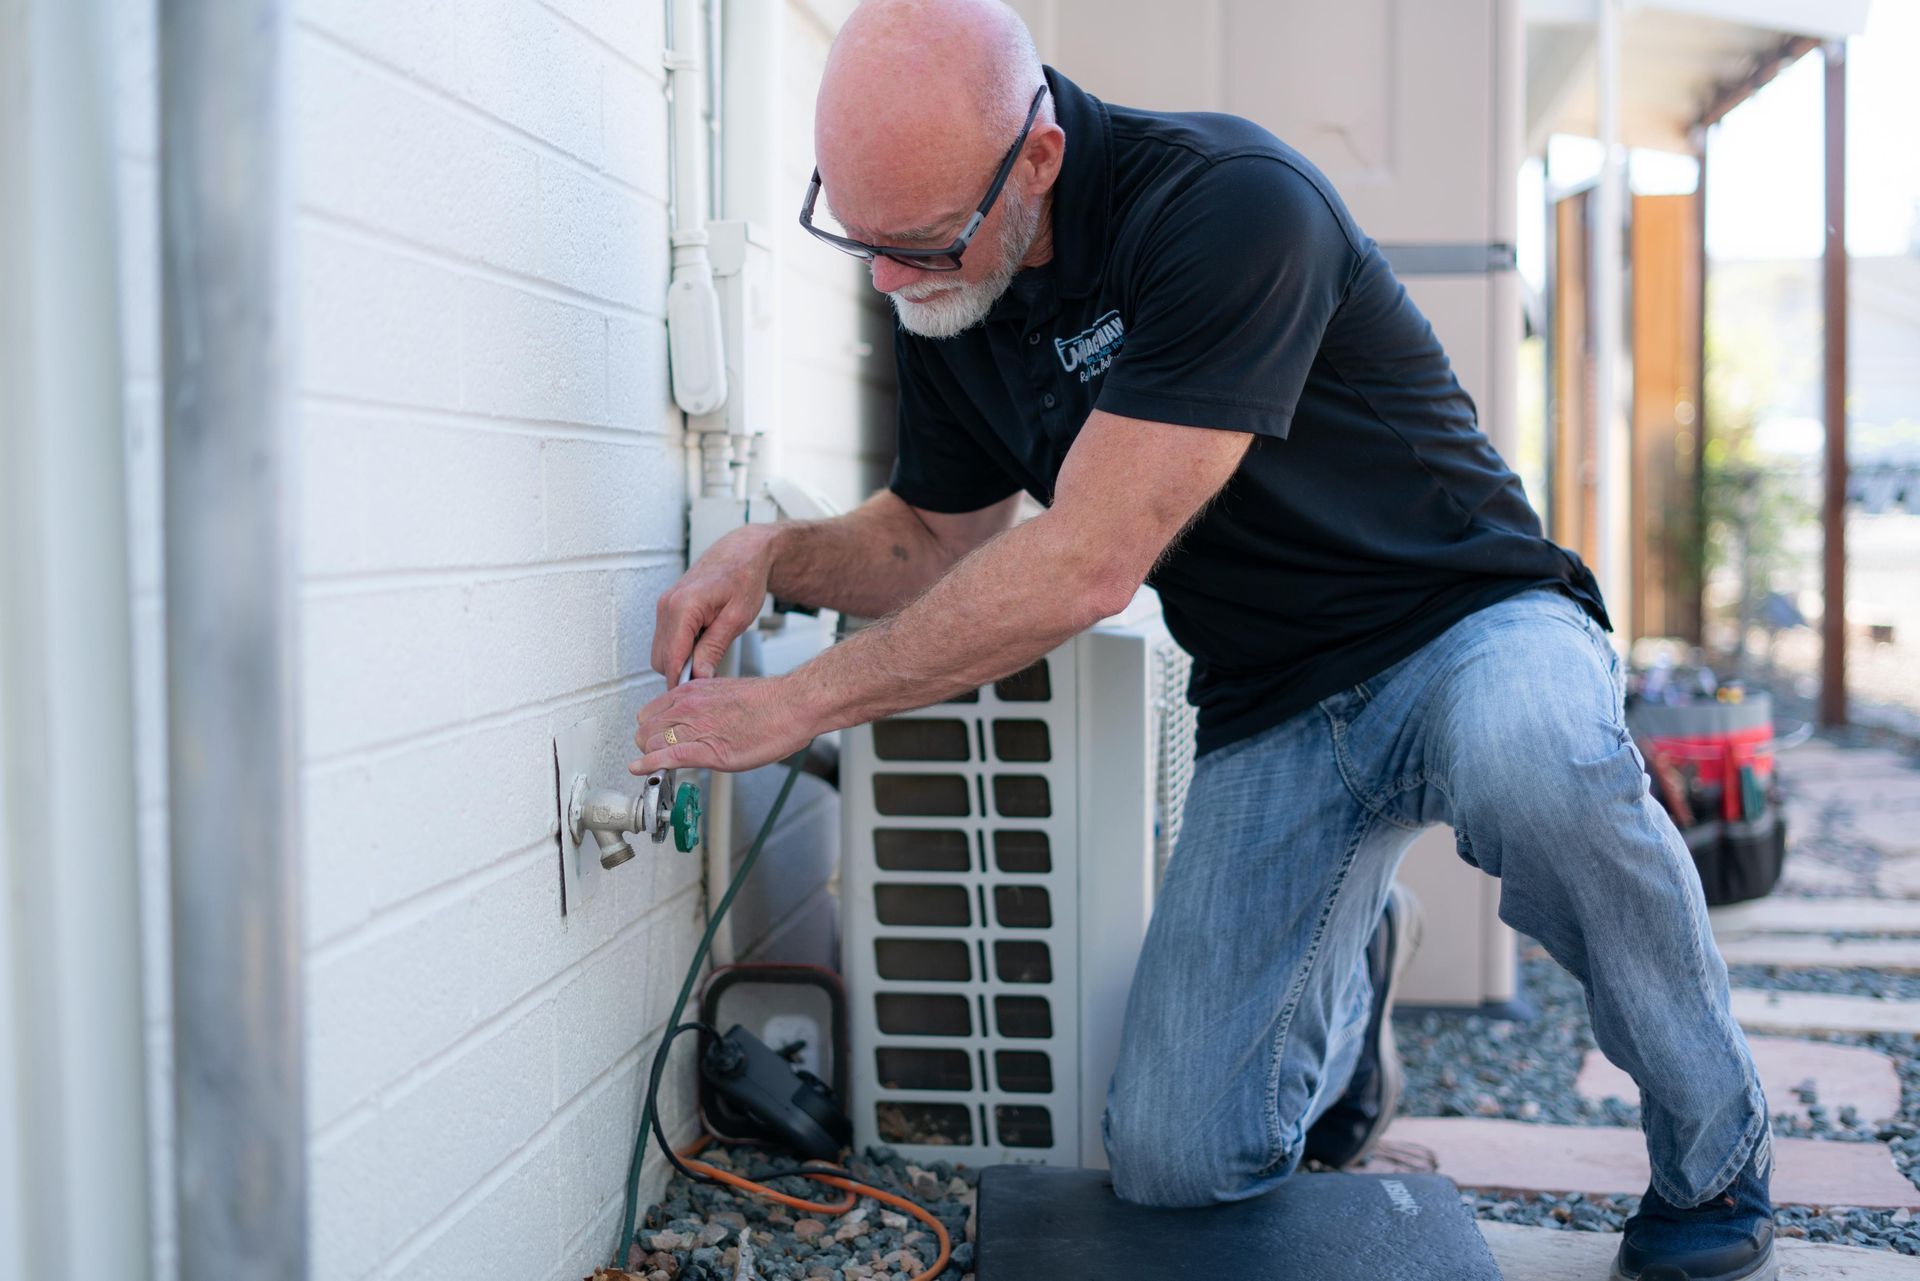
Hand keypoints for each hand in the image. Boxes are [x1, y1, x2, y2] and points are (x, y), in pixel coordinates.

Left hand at [631, 674, 816, 774]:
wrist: (791, 706)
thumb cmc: (769, 702)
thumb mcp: (725, 693)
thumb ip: (704, 704)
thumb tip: (699, 716)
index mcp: (692, 691)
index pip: (651, 711)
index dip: (651, 728)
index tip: (654, 737)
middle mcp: (688, 707)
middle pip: (646, 729)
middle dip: (647, 744)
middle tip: (655, 754)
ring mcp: (695, 728)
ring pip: (651, 744)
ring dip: (651, 757)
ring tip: (656, 766)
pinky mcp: (706, 749)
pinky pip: (666, 757)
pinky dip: (650, 766)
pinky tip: (640, 770)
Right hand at [652, 524, 778, 686]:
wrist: (742, 552)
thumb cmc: (744, 578)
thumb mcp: (737, 619)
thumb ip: (714, 649)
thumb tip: (698, 677)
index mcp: (683, 607)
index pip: (671, 658)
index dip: (680, 682)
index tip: (695, 698)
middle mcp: (666, 605)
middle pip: (660, 659)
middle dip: (680, 673)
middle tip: (709, 678)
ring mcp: (664, 606)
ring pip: (660, 651)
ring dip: (679, 661)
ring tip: (709, 658)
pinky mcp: (667, 607)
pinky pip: (666, 639)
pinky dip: (680, 649)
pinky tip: (702, 646)